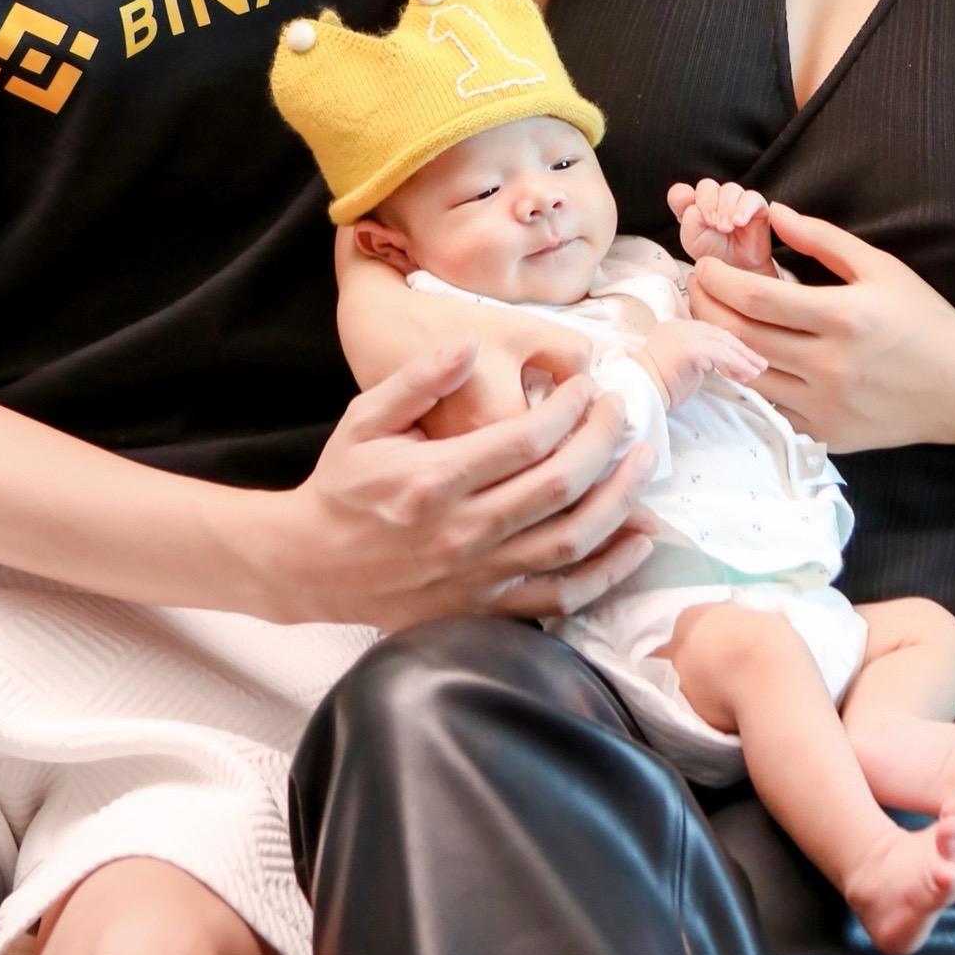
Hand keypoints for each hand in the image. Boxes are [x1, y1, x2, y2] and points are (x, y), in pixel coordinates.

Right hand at [261, 339, 656, 630]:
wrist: (310, 565)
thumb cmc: (341, 486)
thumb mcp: (365, 420)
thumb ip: (418, 380)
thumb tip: (469, 345)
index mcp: (434, 479)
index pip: (526, 440)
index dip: (569, 410)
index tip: (590, 388)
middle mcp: (462, 531)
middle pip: (559, 485)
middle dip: (604, 442)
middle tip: (622, 412)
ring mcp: (477, 576)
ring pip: (570, 541)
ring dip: (619, 501)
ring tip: (643, 464)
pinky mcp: (485, 609)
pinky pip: (561, 598)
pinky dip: (606, 573)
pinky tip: (637, 542)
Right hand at [637, 315, 766, 410]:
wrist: (640, 396)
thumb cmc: (658, 388)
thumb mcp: (683, 367)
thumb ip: (700, 359)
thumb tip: (726, 363)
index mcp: (675, 326)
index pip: (710, 332)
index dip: (732, 346)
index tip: (747, 360)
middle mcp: (679, 325)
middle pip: (719, 334)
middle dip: (742, 351)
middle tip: (759, 365)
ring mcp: (683, 334)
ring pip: (722, 343)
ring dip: (743, 359)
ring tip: (757, 372)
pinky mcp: (689, 348)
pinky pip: (721, 355)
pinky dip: (737, 364)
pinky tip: (747, 375)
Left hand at [668, 176, 776, 275]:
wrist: (737, 272)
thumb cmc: (715, 258)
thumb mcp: (693, 241)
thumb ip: (689, 219)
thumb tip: (697, 206)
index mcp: (693, 208)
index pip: (681, 192)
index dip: (683, 197)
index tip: (688, 211)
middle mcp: (713, 200)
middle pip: (706, 186)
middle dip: (708, 205)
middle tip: (712, 225)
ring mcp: (734, 201)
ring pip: (729, 189)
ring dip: (726, 209)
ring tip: (726, 229)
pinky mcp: (755, 206)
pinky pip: (751, 197)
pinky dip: (744, 208)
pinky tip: (739, 222)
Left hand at [687, 202, 954, 454]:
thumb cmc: (924, 321)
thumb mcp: (881, 267)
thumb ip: (823, 239)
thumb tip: (775, 213)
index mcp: (844, 317)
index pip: (754, 298)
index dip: (717, 279)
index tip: (705, 265)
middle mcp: (830, 365)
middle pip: (739, 336)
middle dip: (704, 307)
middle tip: (695, 287)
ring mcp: (825, 405)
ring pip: (746, 375)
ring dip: (718, 344)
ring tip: (711, 317)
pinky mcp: (826, 433)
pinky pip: (769, 406)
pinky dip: (749, 379)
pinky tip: (743, 356)